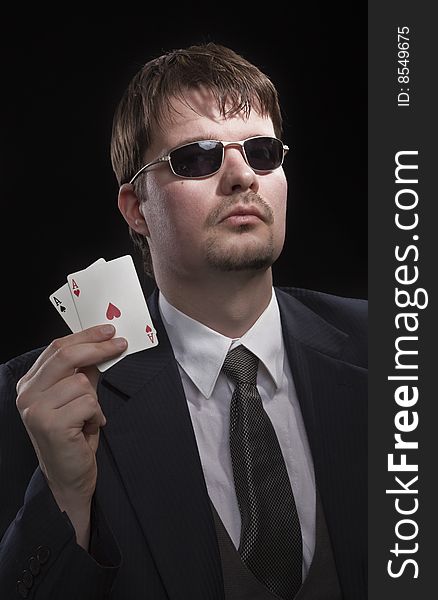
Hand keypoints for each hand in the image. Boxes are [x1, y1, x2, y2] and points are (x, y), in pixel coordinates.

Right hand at [15, 324, 126, 546]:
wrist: (70, 477)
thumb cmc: (74, 436)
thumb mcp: (78, 397)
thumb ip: (85, 371)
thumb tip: (104, 343)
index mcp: (30, 384)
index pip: (57, 348)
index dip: (86, 336)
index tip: (108, 330)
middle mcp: (27, 394)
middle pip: (66, 355)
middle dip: (98, 347)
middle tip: (120, 343)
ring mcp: (35, 410)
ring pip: (82, 382)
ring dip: (95, 400)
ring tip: (87, 418)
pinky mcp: (50, 424)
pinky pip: (89, 403)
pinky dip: (96, 415)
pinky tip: (87, 429)